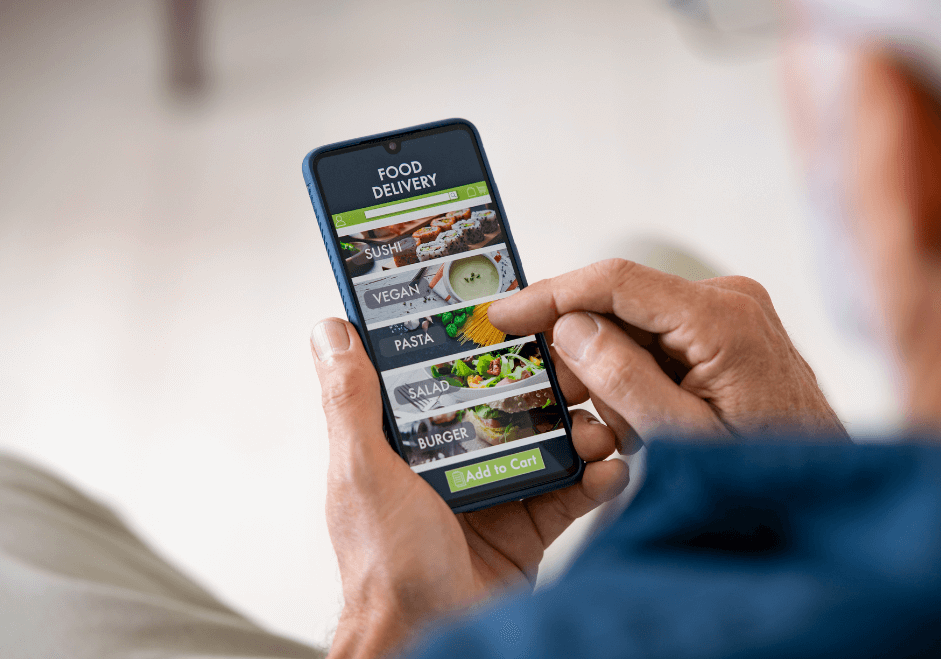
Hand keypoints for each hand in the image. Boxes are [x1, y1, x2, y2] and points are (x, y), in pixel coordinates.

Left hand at [310, 319, 628, 658]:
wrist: (432, 638)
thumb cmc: (385, 567)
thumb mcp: (363, 472)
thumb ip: (350, 403)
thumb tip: (331, 333)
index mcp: (411, 442)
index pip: (447, 375)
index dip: (479, 344)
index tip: (513, 314)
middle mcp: (455, 460)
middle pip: (509, 402)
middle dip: (548, 383)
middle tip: (577, 368)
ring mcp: (496, 490)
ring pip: (548, 441)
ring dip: (580, 427)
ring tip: (598, 425)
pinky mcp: (529, 524)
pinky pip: (570, 491)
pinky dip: (595, 477)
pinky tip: (608, 468)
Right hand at [488, 259, 846, 450]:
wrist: (825, 493)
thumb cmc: (762, 475)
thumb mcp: (680, 437)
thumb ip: (622, 378)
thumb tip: (568, 327)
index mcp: (721, 318)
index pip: (614, 282)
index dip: (549, 294)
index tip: (501, 315)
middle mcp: (728, 299)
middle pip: (620, 304)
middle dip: (582, 350)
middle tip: (563, 402)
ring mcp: (730, 312)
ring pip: (634, 324)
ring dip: (611, 371)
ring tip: (625, 430)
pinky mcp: (726, 329)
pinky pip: (658, 338)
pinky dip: (635, 374)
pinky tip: (642, 418)